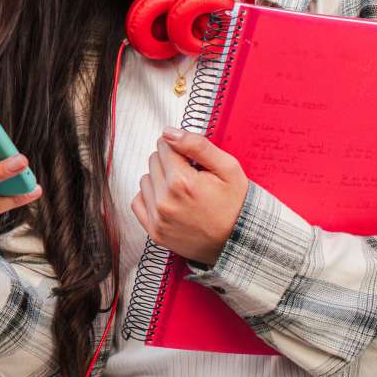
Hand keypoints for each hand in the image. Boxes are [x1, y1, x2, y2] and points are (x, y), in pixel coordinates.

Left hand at [130, 127, 249, 265]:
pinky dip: (150, 198)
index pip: (164, 146)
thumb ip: (197, 145)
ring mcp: (158, 219)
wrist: (239, 243)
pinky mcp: (154, 232)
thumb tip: (169, 132)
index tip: (192, 160)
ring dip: (159, 180)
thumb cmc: (236, 204)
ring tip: (182, 190)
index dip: (180, 148)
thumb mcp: (228, 168)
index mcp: (182, 182)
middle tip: (191, 176)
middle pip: (153, 161)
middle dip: (170, 162)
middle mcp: (165, 201)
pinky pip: (137, 202)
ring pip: (145, 180)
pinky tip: (168, 201)